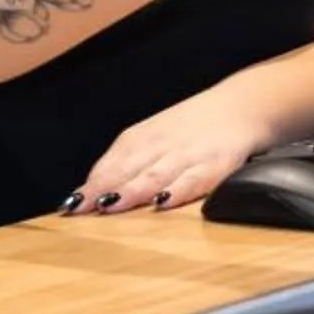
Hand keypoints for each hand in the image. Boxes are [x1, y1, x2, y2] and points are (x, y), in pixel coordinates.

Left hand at [71, 78, 277, 213]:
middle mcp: (162, 144)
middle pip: (126, 169)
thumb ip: (129, 164)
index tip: (68, 206)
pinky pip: (195, 178)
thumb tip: (93, 193)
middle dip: (101, 190)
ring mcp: (189, 153)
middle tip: (78, 209)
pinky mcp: (216, 162)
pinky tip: (163, 203)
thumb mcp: (156, 136)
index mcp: (143, 137)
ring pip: (155, 174)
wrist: (244, 103)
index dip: (90, 184)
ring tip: (110, 206)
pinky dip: (178, 190)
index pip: (110, 163)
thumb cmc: (194, 127)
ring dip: (131, 190)